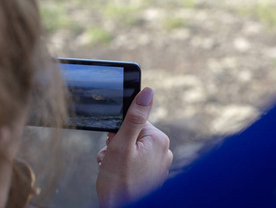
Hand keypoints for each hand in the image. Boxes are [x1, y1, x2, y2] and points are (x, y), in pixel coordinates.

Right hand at [96, 87, 173, 207]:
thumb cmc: (118, 182)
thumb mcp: (121, 144)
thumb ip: (134, 117)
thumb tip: (147, 92)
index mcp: (159, 140)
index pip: (135, 122)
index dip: (119, 132)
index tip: (114, 144)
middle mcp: (164, 152)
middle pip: (133, 135)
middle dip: (117, 145)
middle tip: (111, 159)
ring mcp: (159, 166)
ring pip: (132, 149)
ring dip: (117, 156)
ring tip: (111, 170)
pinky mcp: (153, 176)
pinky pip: (136, 162)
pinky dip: (124, 166)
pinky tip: (117, 176)